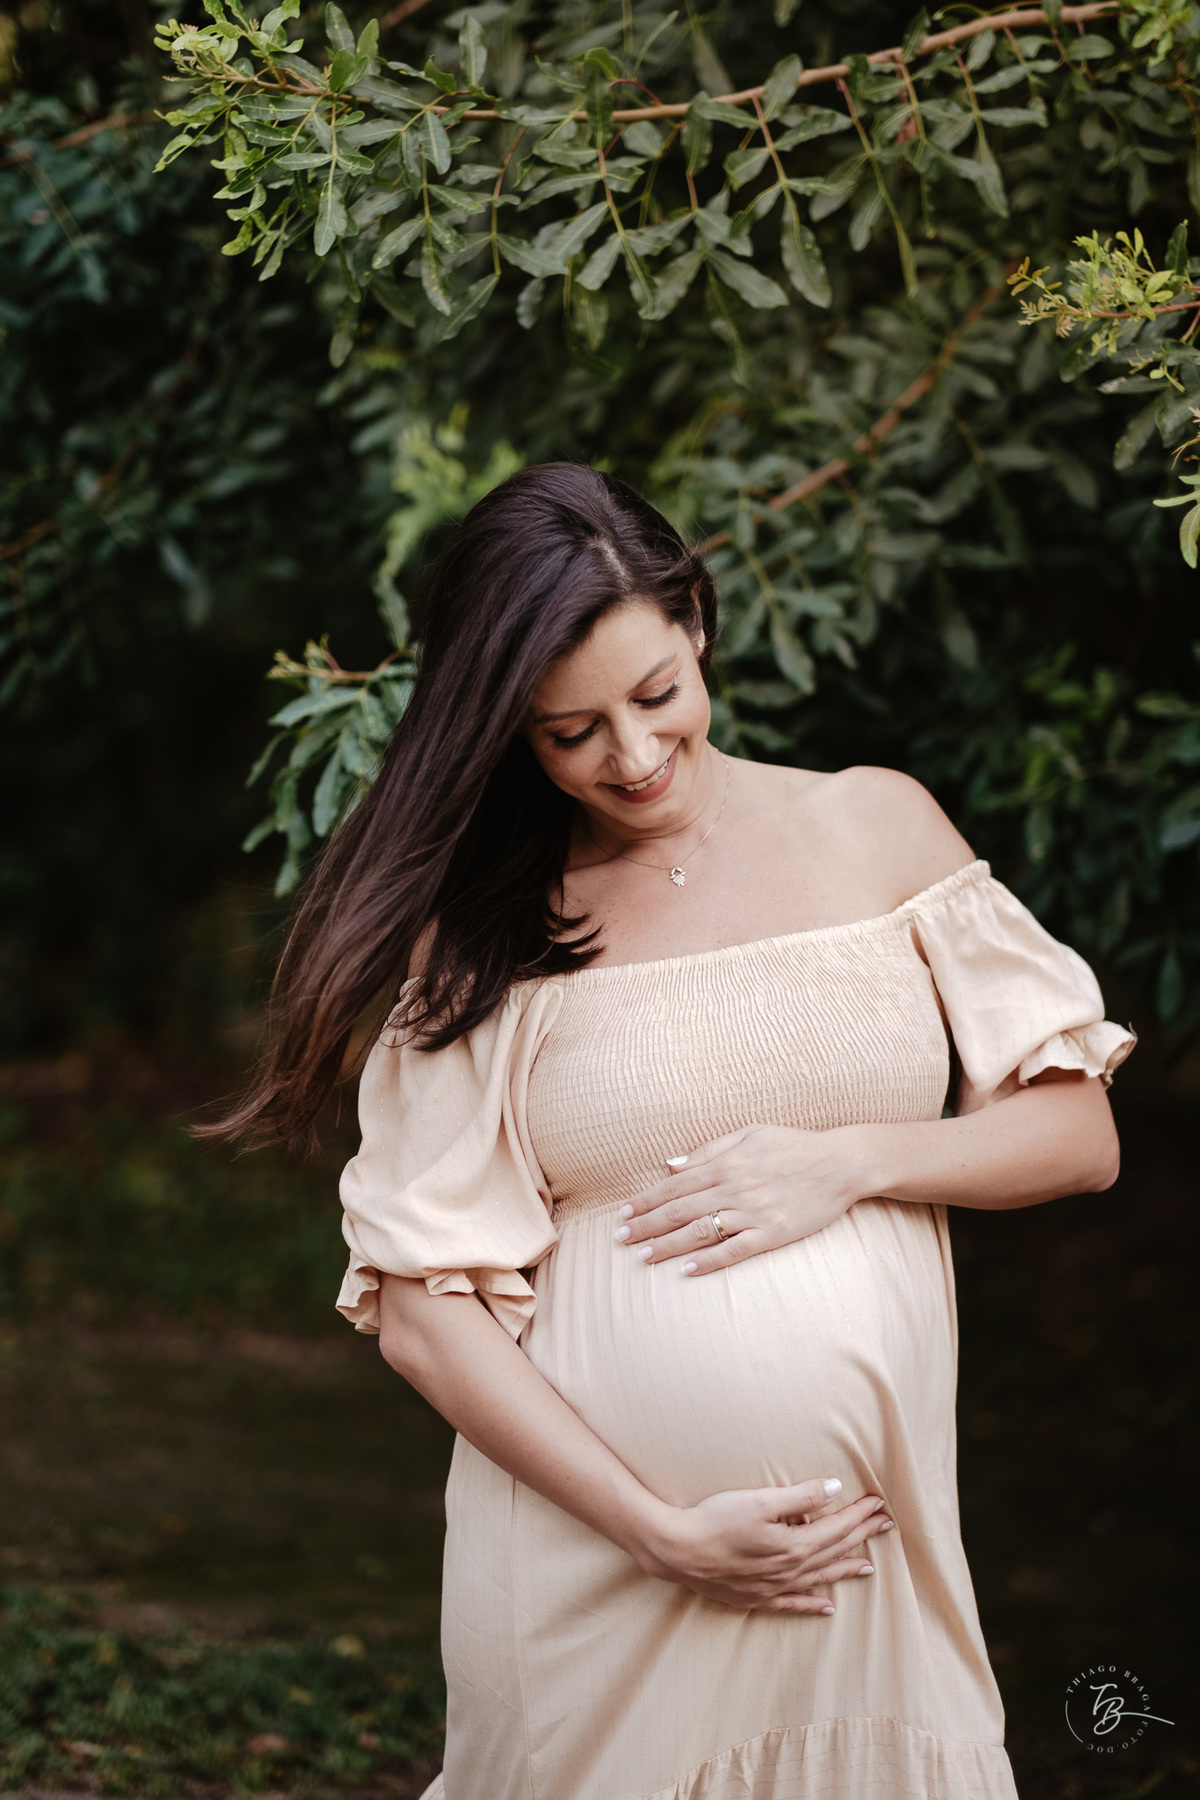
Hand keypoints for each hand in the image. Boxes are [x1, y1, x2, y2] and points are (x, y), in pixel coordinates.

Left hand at [616, 1124, 869, 1274]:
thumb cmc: (794, 1145)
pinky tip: (687, 1270)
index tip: (623, 1214)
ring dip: (668, 1246)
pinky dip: (709, 1261)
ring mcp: (753, 1213)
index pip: (674, 1185)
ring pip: (700, 1232)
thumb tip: (670, 1164)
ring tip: (644, 1257)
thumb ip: (709, 1150)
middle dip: (646, 1226)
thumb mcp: (750, 1134)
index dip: (645, 1201)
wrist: (841, 1163)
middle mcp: (733, 1188)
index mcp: (726, 1164)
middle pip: (679, 1211)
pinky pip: (734, 1251)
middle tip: (620, 1240)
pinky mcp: (772, 1233)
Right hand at [638, 1478, 893, 1612]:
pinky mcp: (755, 1598)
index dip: (859, 1514)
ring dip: (845, 1569)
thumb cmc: (716, 1519)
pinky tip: (828, 1606)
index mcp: (794, 1545)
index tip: (879, 1503)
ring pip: (819, 1578)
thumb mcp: (759, 1500)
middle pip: (834, 1551)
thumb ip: (800, 1496)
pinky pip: (793, 1603)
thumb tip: (834, 1489)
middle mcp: (789, 1570)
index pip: (836, 1527)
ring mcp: (773, 1587)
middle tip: (886, 1526)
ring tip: (869, 1567)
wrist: (677, 1550)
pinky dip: (813, 1604)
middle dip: (862, 1536)